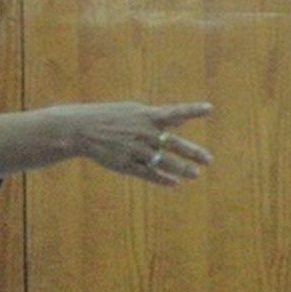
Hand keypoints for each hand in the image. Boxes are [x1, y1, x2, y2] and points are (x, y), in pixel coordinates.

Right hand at [66, 101, 212, 185]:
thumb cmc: (109, 117)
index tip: (209, 108)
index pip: (174, 112)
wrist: (81, 130)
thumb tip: (180, 120)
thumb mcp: (133, 111)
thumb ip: (157, 117)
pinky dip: (162, 179)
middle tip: (208, 159)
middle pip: (173, 143)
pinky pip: (148, 174)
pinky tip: (174, 183)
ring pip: (163, 162)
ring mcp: (135, 150)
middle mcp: (143, 133)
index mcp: (146, 116)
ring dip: (181, 169)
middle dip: (192, 152)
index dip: (192, 110)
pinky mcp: (126, 164)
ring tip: (195, 174)